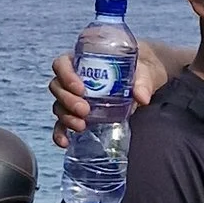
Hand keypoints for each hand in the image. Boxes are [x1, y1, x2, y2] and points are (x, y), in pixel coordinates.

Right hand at [51, 40, 172, 145]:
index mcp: (84, 60)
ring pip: (59, 105)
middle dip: (68, 100)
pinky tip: (65, 142)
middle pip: (57, 87)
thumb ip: (143, 82)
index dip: (66, 76)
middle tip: (85, 110)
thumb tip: (142, 97)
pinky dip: (61, 133)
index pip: (62, 64)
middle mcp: (74, 78)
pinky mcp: (79, 114)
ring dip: (66, 117)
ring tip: (82, 126)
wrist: (146, 79)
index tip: (81, 89)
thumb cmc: (140, 68)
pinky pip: (63, 123)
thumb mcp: (144, 71)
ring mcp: (74, 97)